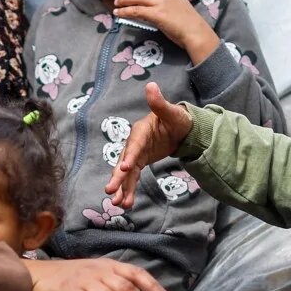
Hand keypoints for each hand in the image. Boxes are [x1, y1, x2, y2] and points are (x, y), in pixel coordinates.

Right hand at [104, 82, 191, 208]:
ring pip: (126, 175)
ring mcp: (135, 155)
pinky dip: (129, 190)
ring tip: (120, 205)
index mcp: (140, 131)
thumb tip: (151, 85)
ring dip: (122, 189)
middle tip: (110, 191)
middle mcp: (134, 144)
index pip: (134, 145)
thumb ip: (159, 103)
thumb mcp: (171, 112)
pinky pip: (132, 179)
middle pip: (124, 162)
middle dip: (118, 178)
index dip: (129, 156)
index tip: (125, 168)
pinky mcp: (138, 164)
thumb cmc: (176, 119)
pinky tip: (127, 204)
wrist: (180, 130)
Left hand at [113, 0, 219, 62]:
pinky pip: (136, 10)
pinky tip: (118, 13)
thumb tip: (146, 0)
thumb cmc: (186, 20)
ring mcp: (160, 2)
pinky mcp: (157, 14)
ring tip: (116, 3)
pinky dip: (124, 11)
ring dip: (123, 0)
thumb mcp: (175, 2)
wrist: (195, 31)